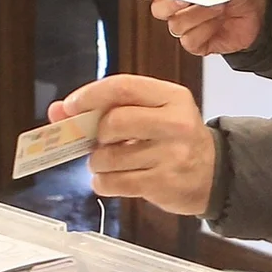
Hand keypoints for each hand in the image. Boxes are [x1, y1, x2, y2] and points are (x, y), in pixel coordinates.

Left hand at [48, 76, 215, 216]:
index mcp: (172, 97)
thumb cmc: (173, 138)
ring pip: (109, 157)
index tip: (70, 107)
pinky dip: (102, 182)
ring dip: (97, 162)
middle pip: (114, 122)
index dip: (90, 95)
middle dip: (95, 134)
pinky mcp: (163, 184)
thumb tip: (58, 110)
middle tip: (99, 141)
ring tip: (108, 161)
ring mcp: (171, 156)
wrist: (213, 173)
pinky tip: (110, 178)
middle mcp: (176, 124)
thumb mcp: (151, 112)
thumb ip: (107, 106)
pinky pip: (114, 183)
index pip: (123, 87)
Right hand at [141, 0, 266, 56]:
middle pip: (158, 10)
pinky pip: (189, 41)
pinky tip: (219, 23)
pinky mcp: (197, 44)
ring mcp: (187, 26)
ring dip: (199, 15)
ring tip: (219, 7)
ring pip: (175, 26)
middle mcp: (179, 6)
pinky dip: (206, 31)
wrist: (262, 10)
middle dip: (172, 3)